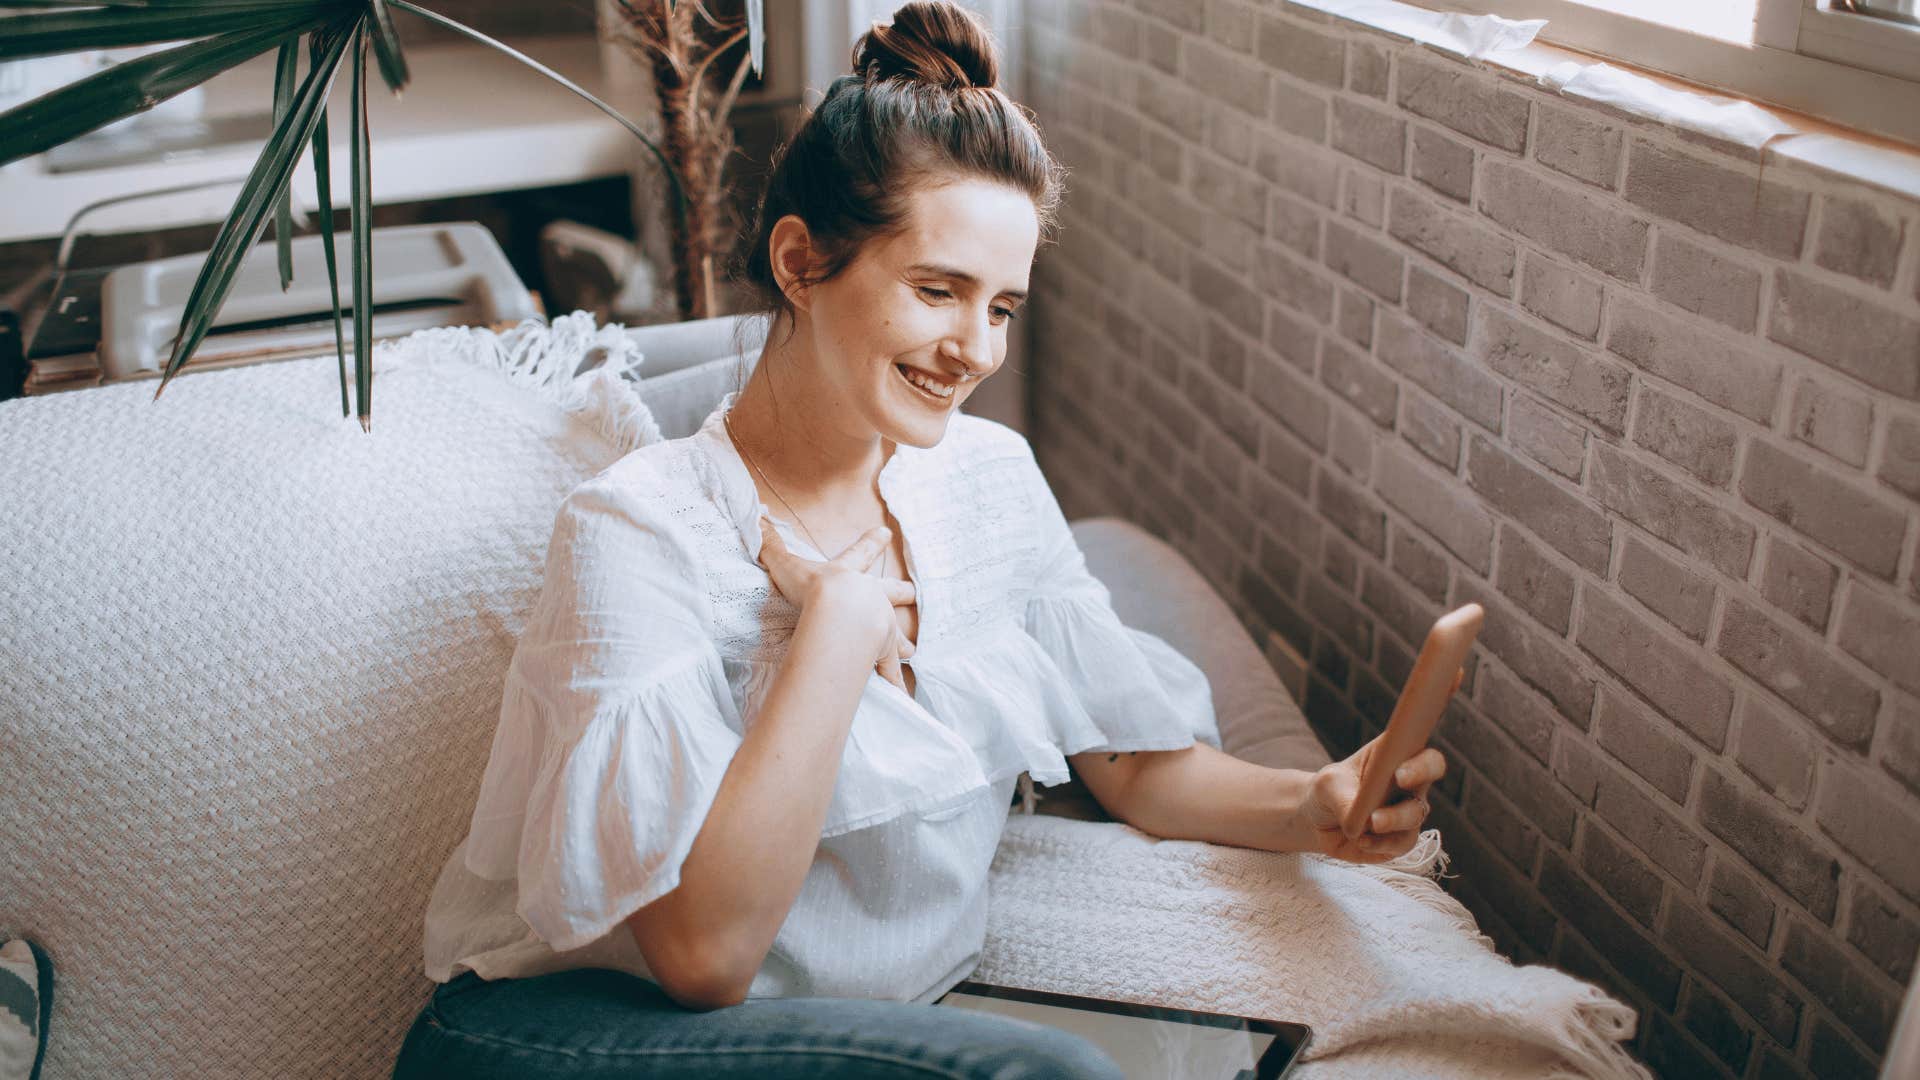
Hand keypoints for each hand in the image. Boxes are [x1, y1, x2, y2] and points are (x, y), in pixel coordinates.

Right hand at [755, 516, 917, 691]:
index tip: (885, 533)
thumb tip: (754, 516)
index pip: (861, 553)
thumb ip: (770, 543)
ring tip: (912, 651)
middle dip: (901, 592)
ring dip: (902, 643)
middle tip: (914, 592)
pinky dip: (895, 683)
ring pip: (895, 635)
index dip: (871, 543)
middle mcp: (871, 598)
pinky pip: (889, 672)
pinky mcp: (881, 652)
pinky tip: (902, 695)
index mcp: (850, 576)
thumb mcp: (787, 563)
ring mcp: (881, 625)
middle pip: (891, 592)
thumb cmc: (813, 586)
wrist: (837, 610)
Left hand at [1298, 741, 1446, 862]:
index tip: (1400, 775)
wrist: (1318, 818)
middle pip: (1424, 800)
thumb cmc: (1330, 789)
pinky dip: (1380, 844)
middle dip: (1404, 808)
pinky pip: (1399, 846)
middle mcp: (1411, 792)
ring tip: (1371, 824)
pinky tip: (1361, 840)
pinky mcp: (1397, 843)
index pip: (1429, 762)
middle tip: (1379, 815)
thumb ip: (1346, 799)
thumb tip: (1361, 825)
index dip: (1423, 768)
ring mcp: (1406, 818)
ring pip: (1412, 825)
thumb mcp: (1330, 785)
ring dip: (1392, 824)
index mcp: (1401, 763)